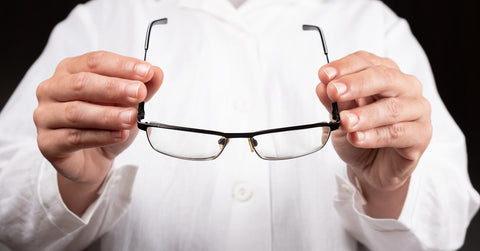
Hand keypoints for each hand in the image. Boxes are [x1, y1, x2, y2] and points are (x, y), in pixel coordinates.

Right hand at [33, 51, 162, 213]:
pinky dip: (100, 136)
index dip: (122, 66)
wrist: (94, 159)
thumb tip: (156, 73)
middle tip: (139, 93)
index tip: (146, 72)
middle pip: (81, 84)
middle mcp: (52, 90)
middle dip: (114, 88)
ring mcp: (45, 116)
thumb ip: (143, 87)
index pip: (95, 61)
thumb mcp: (129, 103)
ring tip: (131, 118)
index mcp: (70, 71)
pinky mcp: (47, 143)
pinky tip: (119, 135)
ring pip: (76, 112)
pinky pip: (73, 138)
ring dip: (108, 114)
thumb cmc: (107, 124)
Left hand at [316, 51, 431, 217]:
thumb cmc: (361, 134)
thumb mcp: (340, 116)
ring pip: (392, 108)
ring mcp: (417, 110)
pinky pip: (398, 133)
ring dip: (364, 115)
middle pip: (384, 78)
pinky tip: (357, 138)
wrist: (373, 168)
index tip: (324, 75)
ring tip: (344, 122)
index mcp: (386, 74)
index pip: (367, 62)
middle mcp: (405, 87)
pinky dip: (375, 136)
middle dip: (356, 84)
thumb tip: (322, 86)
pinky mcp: (421, 135)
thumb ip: (334, 101)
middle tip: (334, 91)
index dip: (345, 67)